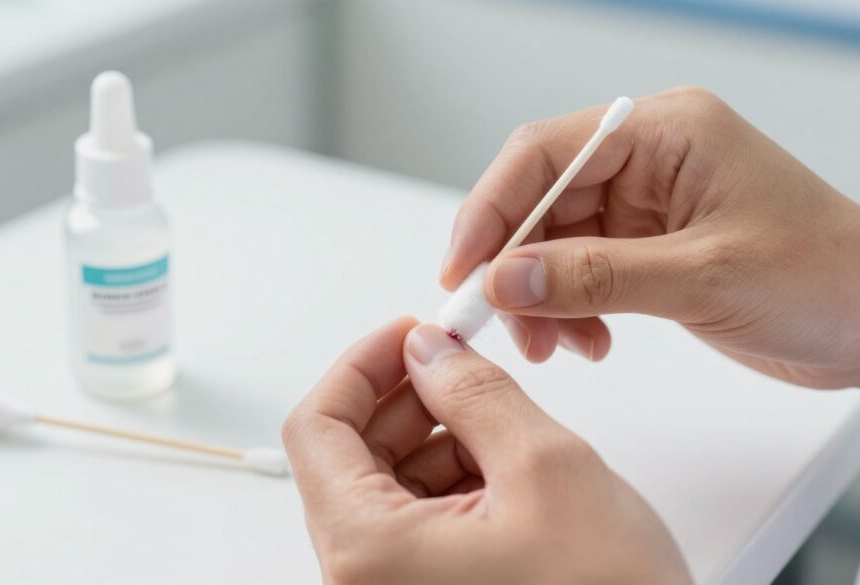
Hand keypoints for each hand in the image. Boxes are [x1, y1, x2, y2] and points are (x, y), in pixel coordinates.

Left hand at [283, 317, 690, 583]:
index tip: (406, 334)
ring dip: (436, 436)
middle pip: (349, 455)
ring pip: (386, 483)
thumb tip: (432, 352)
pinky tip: (503, 469)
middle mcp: (365, 578)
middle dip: (406, 398)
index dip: (359, 367)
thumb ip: (475, 394)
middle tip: (460, 362)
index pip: (316, 429)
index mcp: (369, 551)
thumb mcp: (546, 469)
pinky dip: (453, 478)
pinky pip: (416, 518)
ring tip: (500, 423)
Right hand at [441, 87, 859, 388]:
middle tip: (495, 323)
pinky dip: (569, 312)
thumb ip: (596, 277)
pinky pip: (577, 274)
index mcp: (663, 133)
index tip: (460, 272)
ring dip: (538, 299)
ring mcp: (644, 206)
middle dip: (511, 268)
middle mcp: (646, 161)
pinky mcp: (645, 249)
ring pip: (550, 246)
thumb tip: (505, 280)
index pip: (543, 155)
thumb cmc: (828, 276)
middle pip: (538, 202)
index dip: (489, 211)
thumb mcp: (704, 276)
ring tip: (555, 346)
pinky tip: (590, 342)